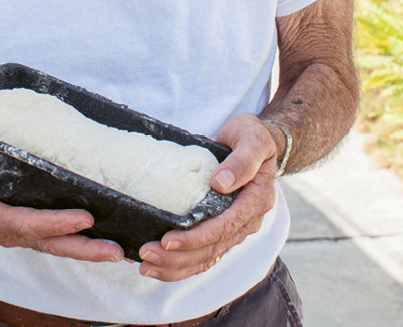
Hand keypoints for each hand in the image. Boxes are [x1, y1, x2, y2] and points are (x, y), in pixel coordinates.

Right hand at [0, 147, 123, 262]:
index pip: (27, 225)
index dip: (55, 224)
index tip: (84, 218)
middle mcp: (8, 229)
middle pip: (50, 243)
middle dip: (82, 248)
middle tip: (114, 251)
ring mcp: (21, 228)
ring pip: (57, 242)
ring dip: (87, 248)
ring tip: (117, 251)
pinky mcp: (31, 220)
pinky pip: (58, 233)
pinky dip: (81, 236)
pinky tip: (107, 233)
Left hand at [137, 113, 276, 281]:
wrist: (256, 140)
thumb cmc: (251, 136)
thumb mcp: (252, 138)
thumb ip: (242, 161)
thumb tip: (220, 184)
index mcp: (255, 201)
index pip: (224, 228)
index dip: (196, 238)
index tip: (168, 240)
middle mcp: (247, 220)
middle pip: (213, 249)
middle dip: (178, 256)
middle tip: (147, 254)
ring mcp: (235, 227)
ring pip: (207, 257)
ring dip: (176, 266)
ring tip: (146, 266)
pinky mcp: (223, 227)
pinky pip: (204, 253)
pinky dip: (182, 263)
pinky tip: (159, 266)